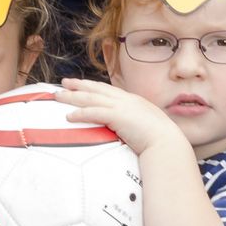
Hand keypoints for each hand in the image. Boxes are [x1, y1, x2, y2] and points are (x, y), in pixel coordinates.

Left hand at [59, 78, 182, 156]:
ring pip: (91, 98)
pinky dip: (80, 113)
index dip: (94, 86)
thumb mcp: (147, 127)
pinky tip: (69, 116)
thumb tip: (130, 130)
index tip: (82, 84)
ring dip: (73, 96)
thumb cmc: (160, 140)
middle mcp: (126, 100)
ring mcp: (122, 107)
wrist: (168, 143)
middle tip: (64, 82)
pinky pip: (94, 112)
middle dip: (79, 84)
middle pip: (97, 89)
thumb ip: (136, 124)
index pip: (109, 90)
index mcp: (134, 101)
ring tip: (58, 96)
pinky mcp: (118, 117)